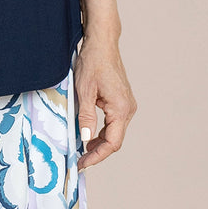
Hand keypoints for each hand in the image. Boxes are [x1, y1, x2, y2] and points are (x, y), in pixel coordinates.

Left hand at [73, 34, 136, 169]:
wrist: (102, 44)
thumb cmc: (93, 63)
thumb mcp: (84, 91)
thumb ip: (86, 117)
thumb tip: (85, 139)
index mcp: (120, 108)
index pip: (112, 143)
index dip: (97, 156)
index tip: (82, 163)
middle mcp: (128, 108)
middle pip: (115, 140)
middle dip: (97, 152)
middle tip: (79, 160)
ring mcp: (127, 105)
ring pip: (115, 133)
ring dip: (99, 143)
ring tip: (82, 150)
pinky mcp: (122, 102)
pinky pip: (114, 123)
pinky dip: (102, 132)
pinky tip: (89, 135)